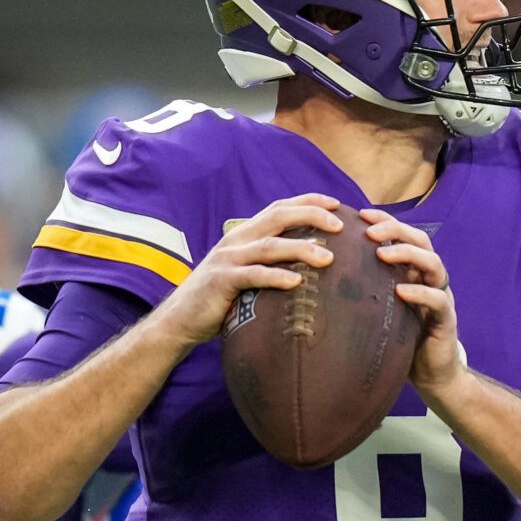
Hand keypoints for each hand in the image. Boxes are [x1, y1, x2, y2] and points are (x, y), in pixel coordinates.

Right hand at [152, 194, 343, 350]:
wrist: (180, 319)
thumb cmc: (221, 298)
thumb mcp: (247, 273)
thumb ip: (270, 262)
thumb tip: (311, 263)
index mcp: (245, 234)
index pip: (279, 208)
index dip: (307, 202)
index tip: (335, 203)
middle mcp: (237, 240)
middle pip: (278, 217)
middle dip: (311, 216)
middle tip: (340, 224)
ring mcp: (228, 259)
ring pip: (269, 246)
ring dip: (301, 249)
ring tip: (328, 258)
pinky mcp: (221, 281)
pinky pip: (252, 276)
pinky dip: (275, 277)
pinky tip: (297, 282)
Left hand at [360, 209, 464, 397]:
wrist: (430, 373)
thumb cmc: (398, 340)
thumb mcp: (376, 310)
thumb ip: (361, 291)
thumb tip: (316, 278)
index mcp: (413, 272)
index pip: (403, 235)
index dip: (384, 220)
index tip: (359, 214)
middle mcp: (429, 279)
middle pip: (420, 240)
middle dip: (395, 230)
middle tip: (369, 231)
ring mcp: (441, 296)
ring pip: (434, 263)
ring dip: (407, 254)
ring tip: (381, 253)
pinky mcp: (446, 319)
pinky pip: (438, 300)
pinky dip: (420, 293)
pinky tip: (401, 291)